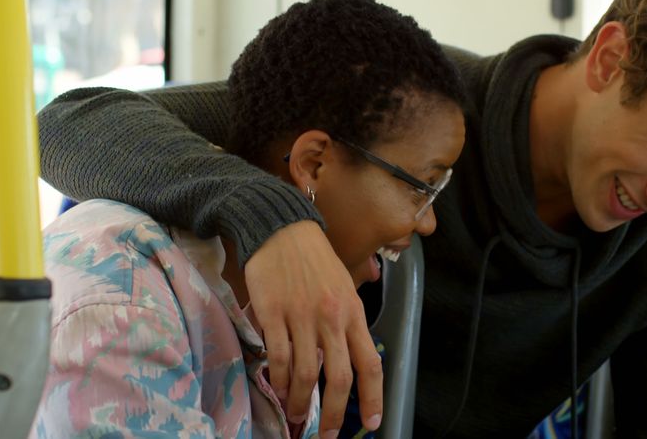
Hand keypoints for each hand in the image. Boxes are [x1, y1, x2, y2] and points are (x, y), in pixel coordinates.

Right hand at [245, 221, 382, 435]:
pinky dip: (277, 380)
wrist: (281, 228)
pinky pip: (277, 357)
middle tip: (326, 436)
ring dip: (299, 402)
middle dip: (333, 415)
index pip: (370, 363)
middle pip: (338, 378)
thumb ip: (346, 320)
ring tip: (295, 416)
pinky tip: (277, 389)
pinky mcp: (273, 314)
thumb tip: (348, 358)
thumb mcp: (343, 285)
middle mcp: (331, 318)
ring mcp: (301, 317)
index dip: (373, 397)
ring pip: (304, 373)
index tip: (371, 422)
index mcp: (353, 312)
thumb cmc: (314, 259)